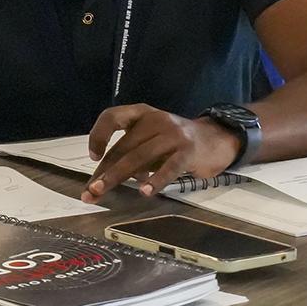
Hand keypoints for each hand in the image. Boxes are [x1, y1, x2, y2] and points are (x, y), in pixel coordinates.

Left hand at [82, 104, 242, 200]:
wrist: (217, 139)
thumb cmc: (176, 142)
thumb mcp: (151, 139)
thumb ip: (131, 154)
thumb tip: (105, 180)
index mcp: (142, 113)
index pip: (112, 116)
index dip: (98, 135)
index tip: (93, 157)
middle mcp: (155, 119)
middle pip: (122, 146)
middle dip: (103, 171)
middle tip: (89, 192)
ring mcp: (172, 134)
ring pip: (138, 157)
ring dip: (116, 176)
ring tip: (102, 192)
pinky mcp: (188, 150)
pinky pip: (168, 167)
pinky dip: (155, 180)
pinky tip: (144, 192)